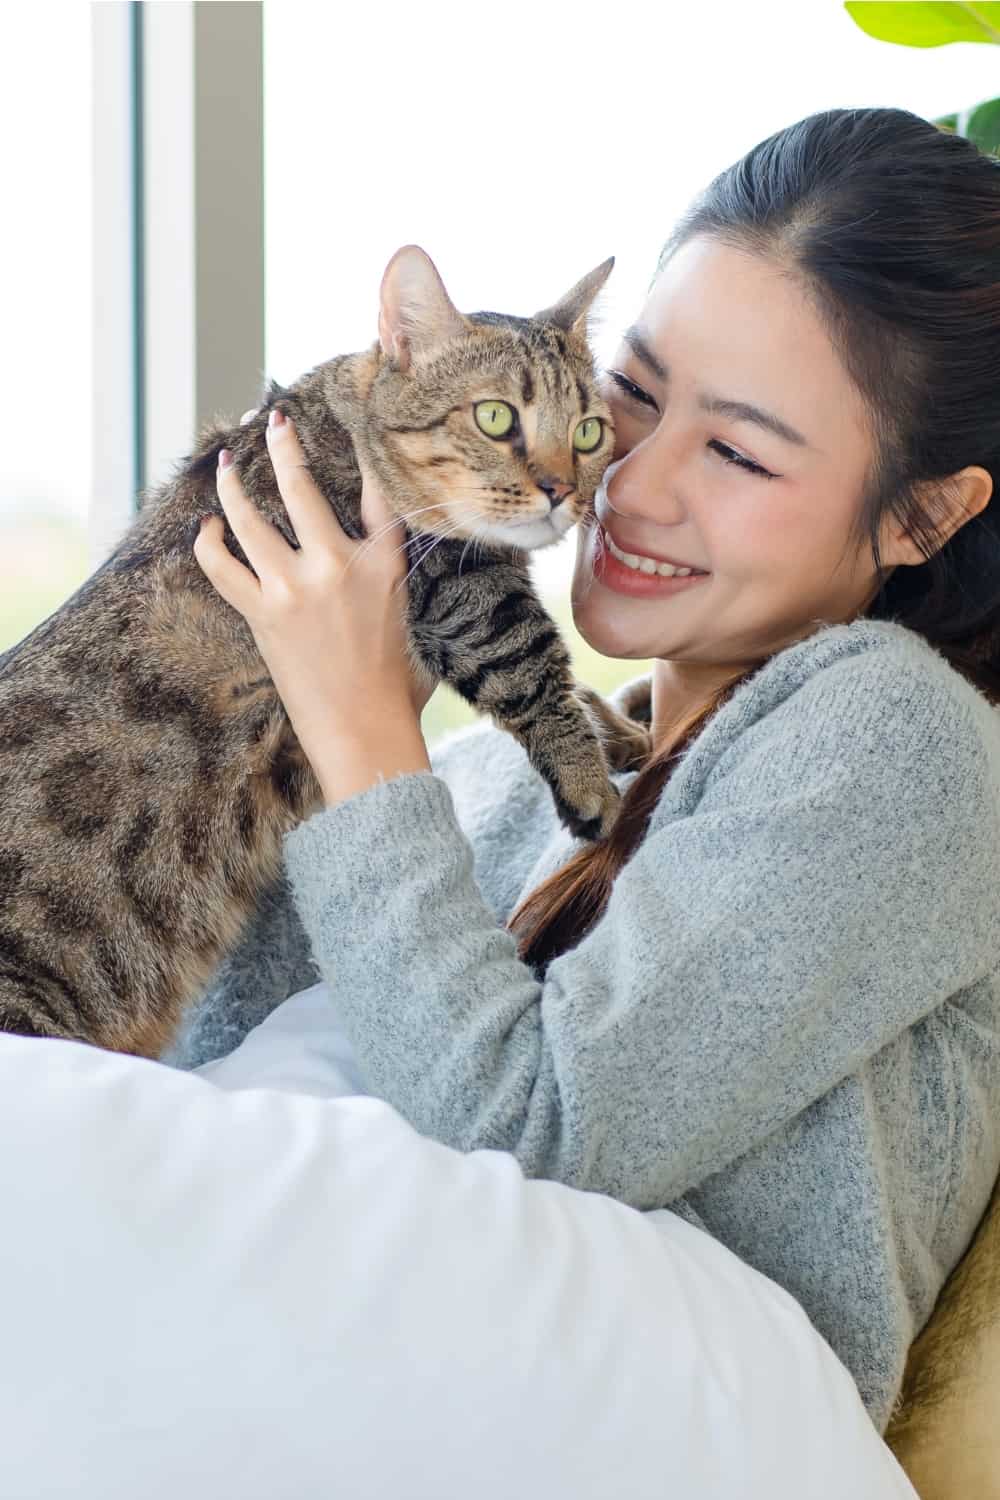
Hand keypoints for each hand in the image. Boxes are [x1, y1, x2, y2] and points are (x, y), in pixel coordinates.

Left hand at [193, 408, 434, 803]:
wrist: (363, 729)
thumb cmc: (393, 682)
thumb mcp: (405, 611)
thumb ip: (388, 569)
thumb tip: (376, 546)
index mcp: (383, 564)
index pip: (375, 491)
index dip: (361, 452)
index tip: (347, 424)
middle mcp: (336, 565)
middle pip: (300, 486)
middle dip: (283, 445)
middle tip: (272, 421)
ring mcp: (294, 588)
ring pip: (249, 518)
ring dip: (232, 486)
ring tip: (228, 465)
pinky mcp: (261, 614)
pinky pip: (221, 566)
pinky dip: (208, 543)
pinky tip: (206, 528)